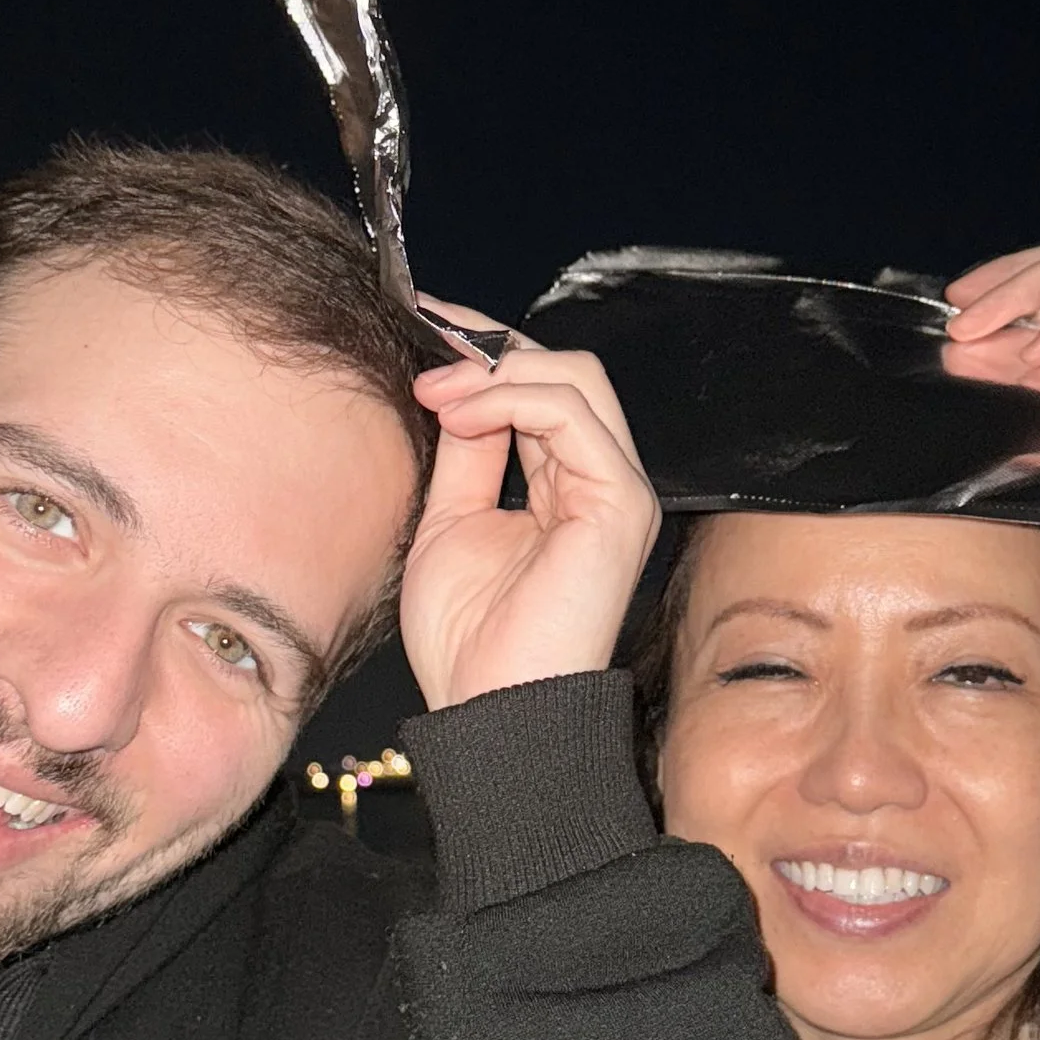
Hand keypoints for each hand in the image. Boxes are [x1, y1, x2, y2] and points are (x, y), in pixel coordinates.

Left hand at [399, 303, 660, 710]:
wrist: (492, 713)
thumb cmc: (470, 642)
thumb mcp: (448, 522)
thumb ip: (463, 455)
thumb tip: (450, 388)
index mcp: (569, 487)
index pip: (541, 388)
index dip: (483, 349)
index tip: (420, 325)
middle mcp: (604, 482)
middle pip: (565, 369)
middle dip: (488, 345)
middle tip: (423, 350)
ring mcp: (619, 490)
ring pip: (574, 377)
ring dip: (492, 371)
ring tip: (435, 394)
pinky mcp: (619, 503)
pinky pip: (570, 413)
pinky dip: (508, 397)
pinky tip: (460, 415)